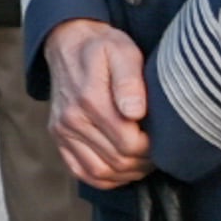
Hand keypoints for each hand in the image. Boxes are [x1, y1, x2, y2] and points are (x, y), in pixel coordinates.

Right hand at [44, 18, 153, 186]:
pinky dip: (105, 178)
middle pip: (117, 161)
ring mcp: (62, 131)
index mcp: (89, 99)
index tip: (162, 137)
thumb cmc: (102, 47)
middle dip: (144, 162)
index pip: (129, 144)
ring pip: (100, 172)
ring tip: (143, 159)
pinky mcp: (58, 138)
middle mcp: (71, 119)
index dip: (152, 148)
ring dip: (127, 173)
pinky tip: (122, 167)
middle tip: (158, 150)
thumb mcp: (122, 51)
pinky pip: (82, 172)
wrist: (68, 43)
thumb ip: (129, 81)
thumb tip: (135, 112)